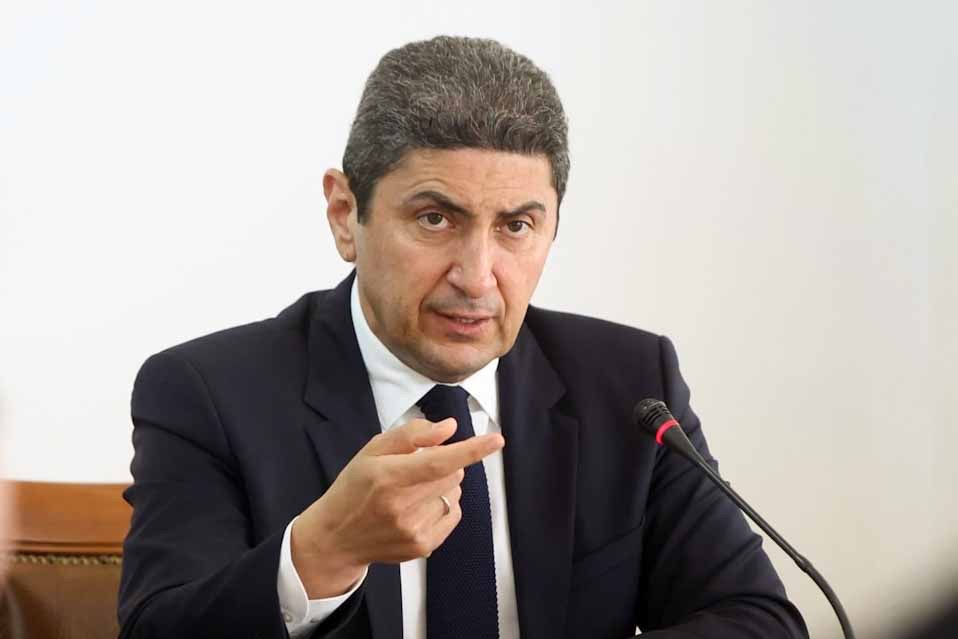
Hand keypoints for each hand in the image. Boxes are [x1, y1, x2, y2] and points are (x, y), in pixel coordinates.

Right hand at [290, 417, 504, 597]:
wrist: (336, 537)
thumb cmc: (354, 488)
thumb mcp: (372, 450)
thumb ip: (412, 435)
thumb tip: (448, 429)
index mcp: (387, 477)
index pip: (438, 462)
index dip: (471, 450)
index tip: (496, 440)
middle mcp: (401, 507)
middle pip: (452, 475)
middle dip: (445, 464)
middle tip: (417, 468)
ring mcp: (413, 531)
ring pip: (455, 494)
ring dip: (443, 485)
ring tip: (413, 491)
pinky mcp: (422, 547)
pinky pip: (454, 514)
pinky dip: (444, 504)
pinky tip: (419, 507)